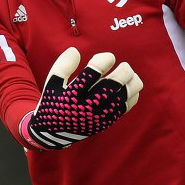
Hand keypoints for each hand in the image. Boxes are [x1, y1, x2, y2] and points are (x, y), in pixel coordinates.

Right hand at [21, 47, 142, 149]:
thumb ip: (63, 65)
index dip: (104, 60)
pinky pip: (124, 108)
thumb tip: (75, 50)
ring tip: (130, 75)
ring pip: (123, 97)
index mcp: (72, 94)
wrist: (53, 133)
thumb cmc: (54, 102)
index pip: (93, 73)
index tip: (109, 57)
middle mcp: (86, 106)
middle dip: (124, 72)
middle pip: (112, 86)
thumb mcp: (52, 83)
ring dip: (131, 83)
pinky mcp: (105, 123)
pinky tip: (130, 87)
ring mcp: (98, 116)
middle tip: (125, 66)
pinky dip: (131, 96)